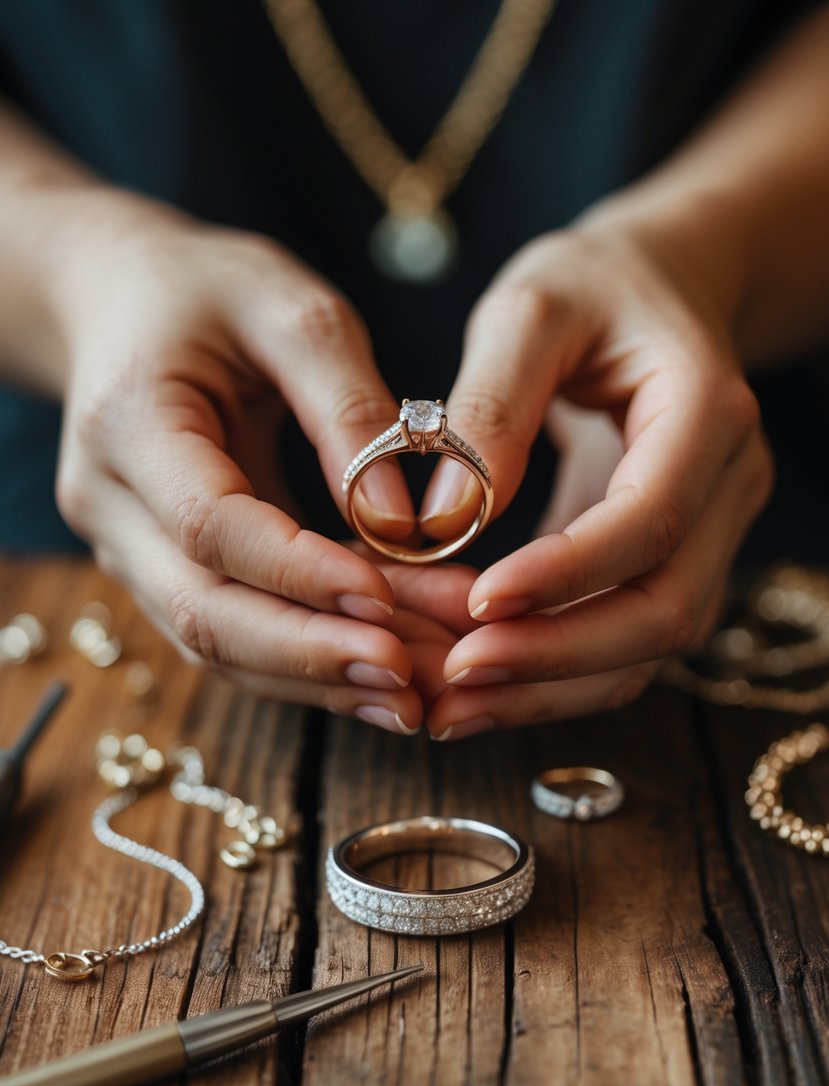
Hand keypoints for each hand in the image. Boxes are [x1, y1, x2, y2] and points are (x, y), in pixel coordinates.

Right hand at [52, 191, 422, 731]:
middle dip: (311, 656)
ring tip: (414, 697)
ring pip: (215, 644)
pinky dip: (306, 662)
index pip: (208, 524)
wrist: (124, 302)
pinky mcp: (160, 571)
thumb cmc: (210, 291)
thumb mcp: (293, 310)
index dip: (298, 572)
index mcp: (126, 421)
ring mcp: (125, 547)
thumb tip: (406, 521)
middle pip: (202, 612)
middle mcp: (108, 502)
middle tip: (410, 685)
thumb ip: (349, 408)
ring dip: (317, 677)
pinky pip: (231, 635)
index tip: (385, 603)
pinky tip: (379, 676)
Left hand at [419, 219, 773, 737]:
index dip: (567, 574)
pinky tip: (477, 685)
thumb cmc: (590, 288)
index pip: (651, 518)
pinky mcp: (670, 562)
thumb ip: (488, 405)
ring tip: (449, 702)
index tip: (476, 604)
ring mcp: (710, 533)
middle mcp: (726, 485)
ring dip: (549, 687)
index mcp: (707, 410)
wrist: (654, 291)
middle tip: (452, 676)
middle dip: (557, 656)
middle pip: (666, 609)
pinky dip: (552, 674)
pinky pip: (623, 642)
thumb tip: (442, 520)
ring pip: (648, 648)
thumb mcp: (530, 309)